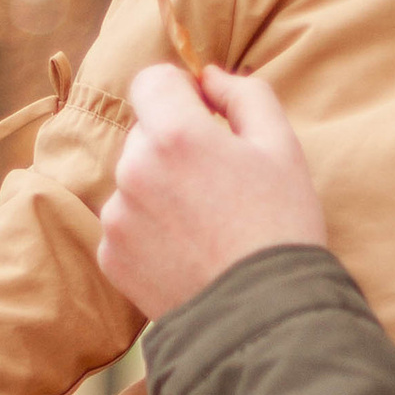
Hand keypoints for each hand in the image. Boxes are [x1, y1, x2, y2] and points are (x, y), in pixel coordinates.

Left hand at [97, 66, 327, 320]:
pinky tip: (188, 251)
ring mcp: (118, 216)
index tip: (206, 114)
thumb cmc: (281, 227)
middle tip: (220, 184)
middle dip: (175, 144)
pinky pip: (127, 223)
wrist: (263, 318)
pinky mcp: (111, 256)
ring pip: (134, 179)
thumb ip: (244, 94)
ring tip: (206, 225)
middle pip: (145, 132)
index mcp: (175, 134)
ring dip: (161, 188)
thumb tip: (208, 77)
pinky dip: (150, 230)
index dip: (180, 90)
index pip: (152, 80)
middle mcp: (134, 169)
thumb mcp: (282, 147)